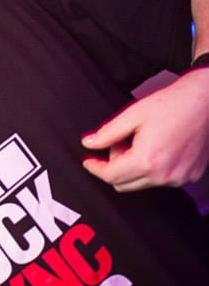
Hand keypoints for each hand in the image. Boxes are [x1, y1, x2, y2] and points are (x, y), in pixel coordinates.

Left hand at [81, 70, 208, 191]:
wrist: (204, 101)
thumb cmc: (172, 104)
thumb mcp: (133, 114)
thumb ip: (107, 133)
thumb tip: (88, 144)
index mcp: (147, 160)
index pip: (111, 176)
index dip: (95, 168)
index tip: (88, 161)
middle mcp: (164, 175)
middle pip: (124, 184)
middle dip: (114, 166)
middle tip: (120, 142)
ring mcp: (179, 179)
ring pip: (142, 183)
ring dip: (134, 167)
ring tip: (141, 141)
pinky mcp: (190, 176)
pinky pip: (162, 179)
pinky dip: (152, 168)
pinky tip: (157, 146)